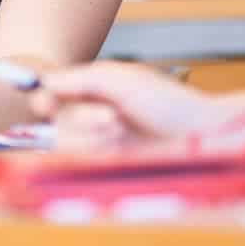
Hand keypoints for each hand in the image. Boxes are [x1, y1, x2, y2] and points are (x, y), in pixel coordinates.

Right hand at [29, 62, 233, 149]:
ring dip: (90, 136)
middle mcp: (94, 115)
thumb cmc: (169, 104)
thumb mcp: (122, 80)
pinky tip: (121, 146)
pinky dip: (97, 153)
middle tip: (110, 118)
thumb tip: (46, 82)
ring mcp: (100, 143)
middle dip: (79, 119)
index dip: (45, 98)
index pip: (55, 94)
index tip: (46, 102)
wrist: (199, 136)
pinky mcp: (106, 166)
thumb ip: (81, 78)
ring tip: (120, 129)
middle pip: (56, 122)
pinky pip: (82, 162)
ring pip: (67, 143)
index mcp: (96, 89)